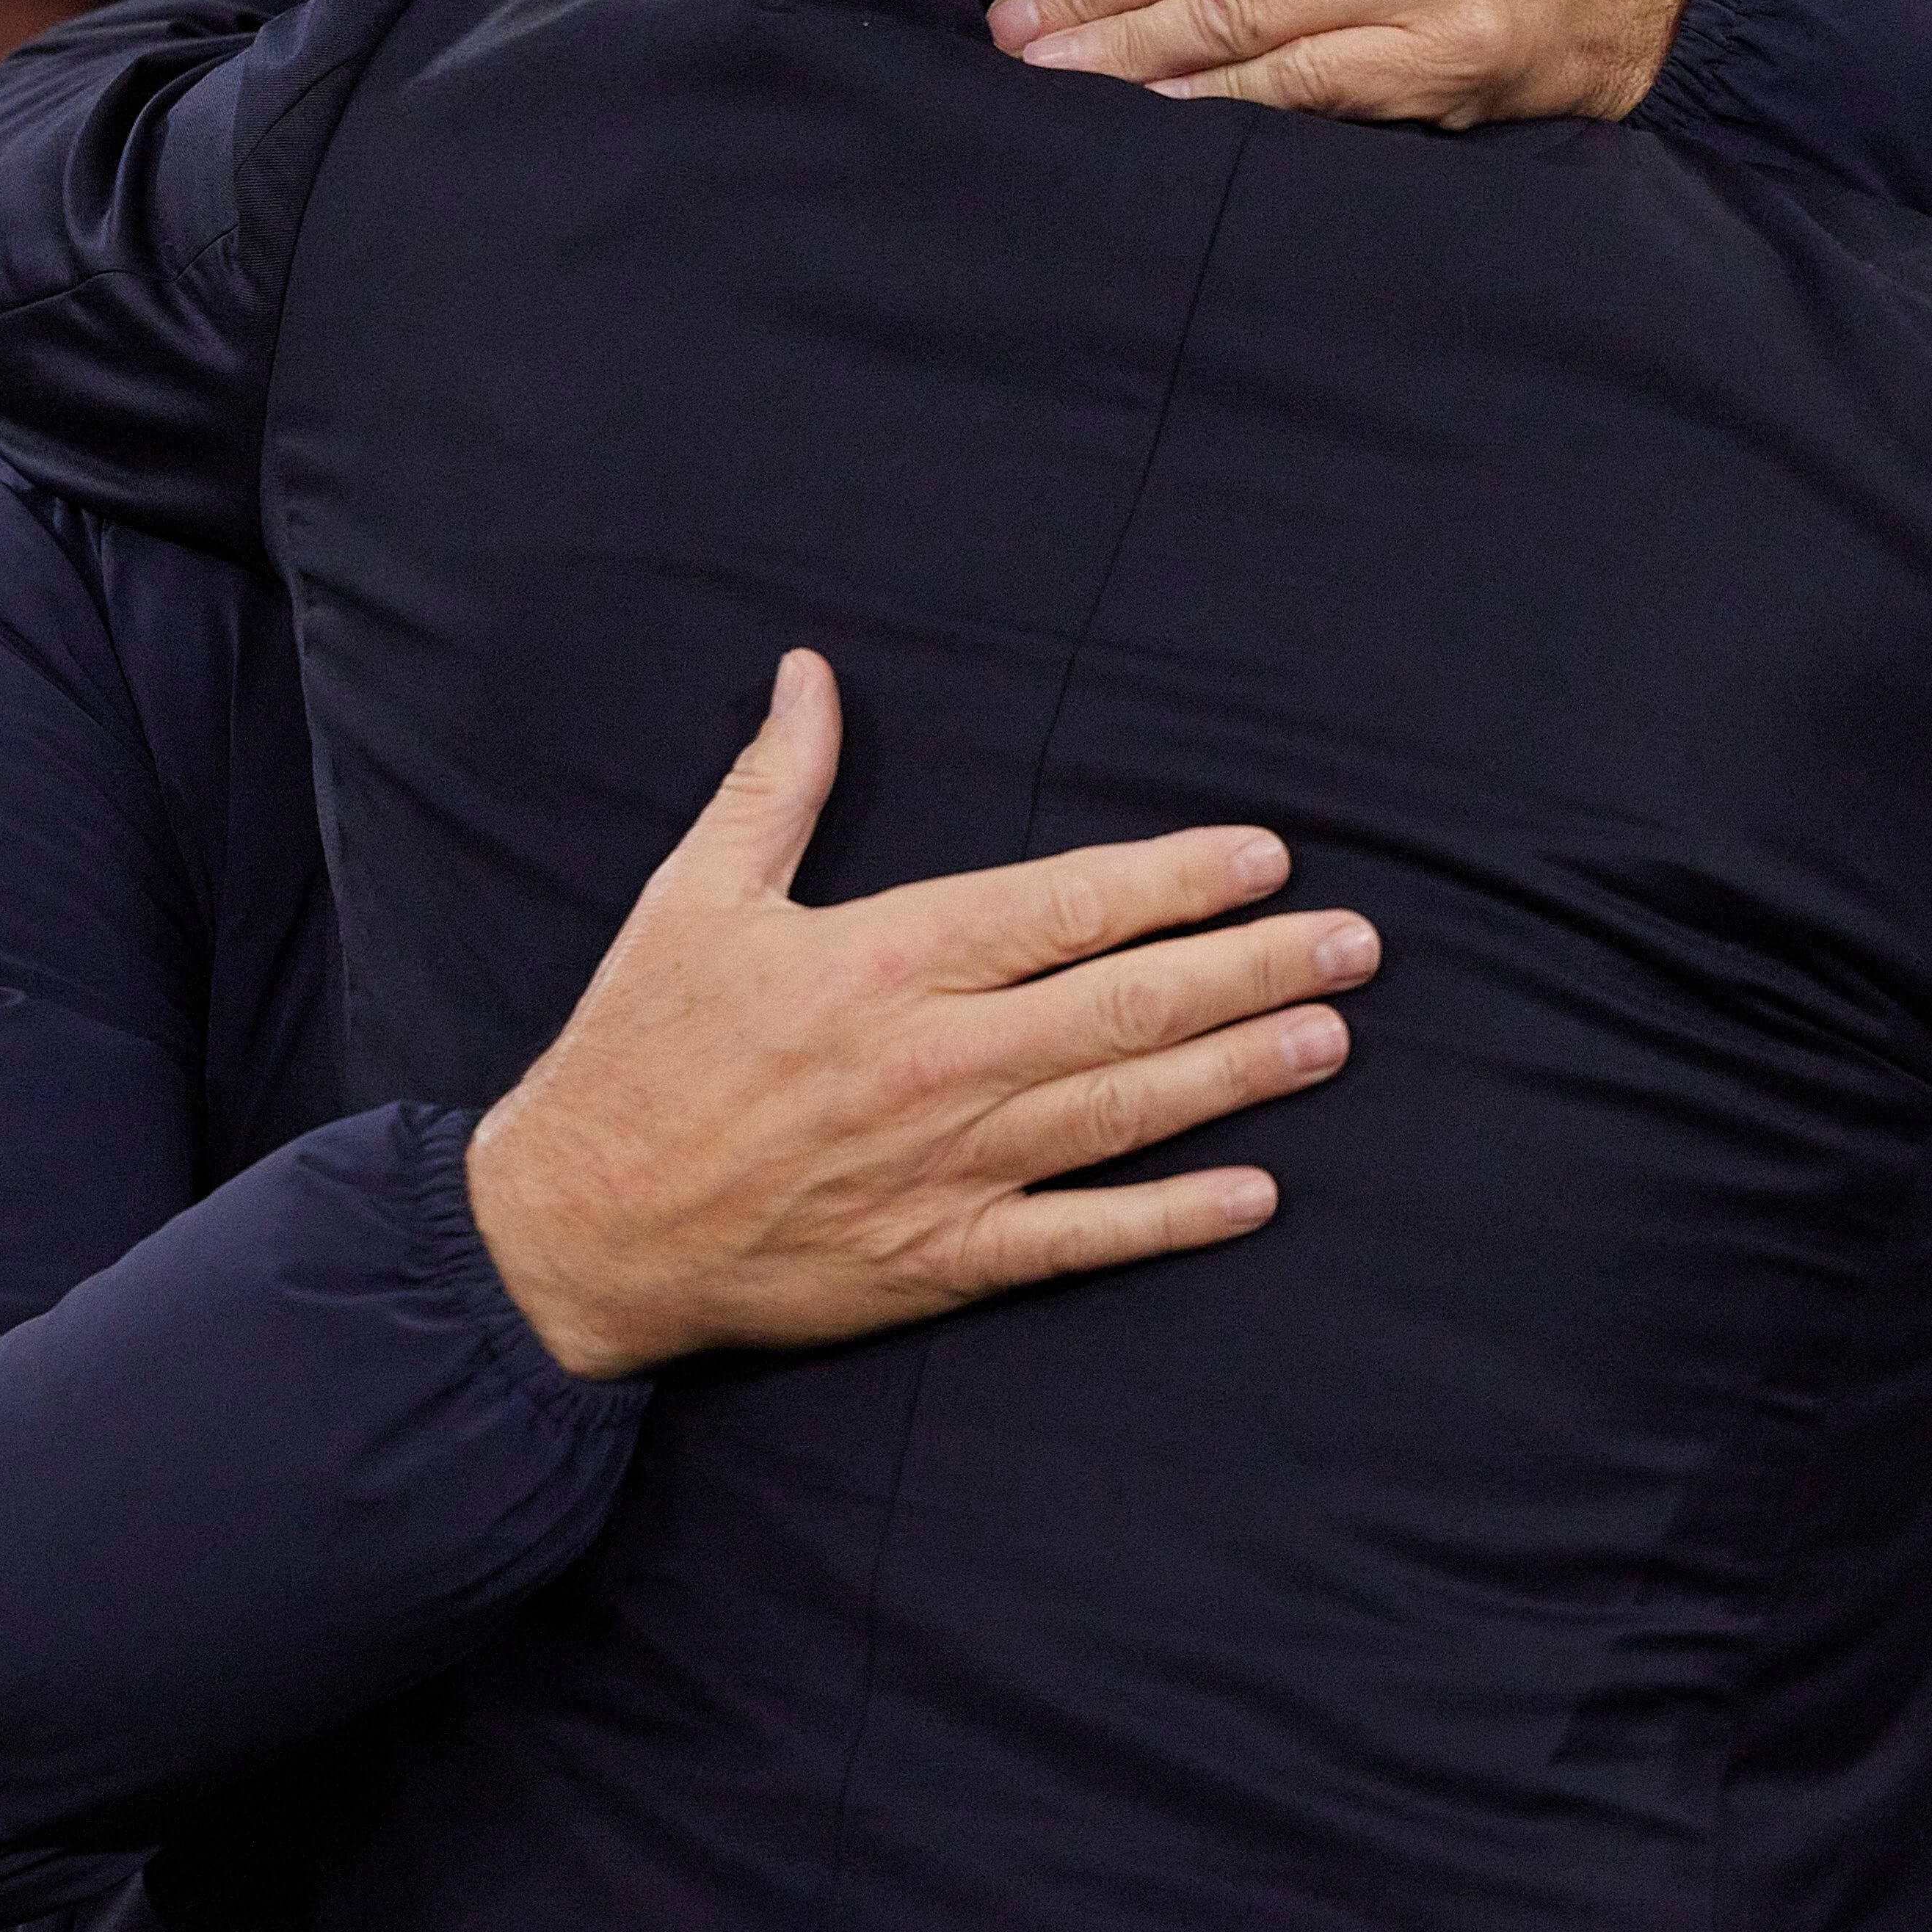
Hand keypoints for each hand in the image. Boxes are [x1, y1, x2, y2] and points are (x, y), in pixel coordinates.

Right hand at [460, 650, 1373, 1380]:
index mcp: (888, 960)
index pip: (1070, 906)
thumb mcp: (694, 896)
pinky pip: (1079, 1238)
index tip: (1265, 857)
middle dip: (1256, 968)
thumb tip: (809, 672)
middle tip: (1357, 946)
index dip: (1178, 880)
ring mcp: (948, 1168)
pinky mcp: (939, 1260)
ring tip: (1331, 1038)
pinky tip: (1255, 1195)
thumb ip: (774, 784)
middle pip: (1132, 1004)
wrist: (575, 1227)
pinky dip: (1172, 1219)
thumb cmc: (636, 1052)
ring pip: (1128, 1111)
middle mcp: (939, 1061)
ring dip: (1241, 1074)